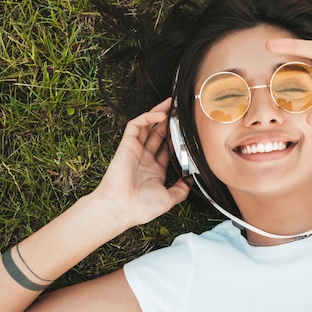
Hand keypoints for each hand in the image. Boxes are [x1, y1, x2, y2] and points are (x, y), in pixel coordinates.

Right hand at [93, 98, 189, 226]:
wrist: (121, 208)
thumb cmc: (141, 207)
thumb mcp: (169, 199)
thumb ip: (181, 190)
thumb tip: (191, 181)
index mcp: (155, 170)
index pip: (168, 148)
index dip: (177, 138)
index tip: (188, 130)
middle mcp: (145, 158)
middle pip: (159, 133)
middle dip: (169, 121)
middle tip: (181, 109)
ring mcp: (136, 150)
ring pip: (148, 126)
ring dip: (159, 113)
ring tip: (172, 103)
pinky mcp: (127, 145)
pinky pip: (136, 126)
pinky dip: (148, 118)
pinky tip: (160, 114)